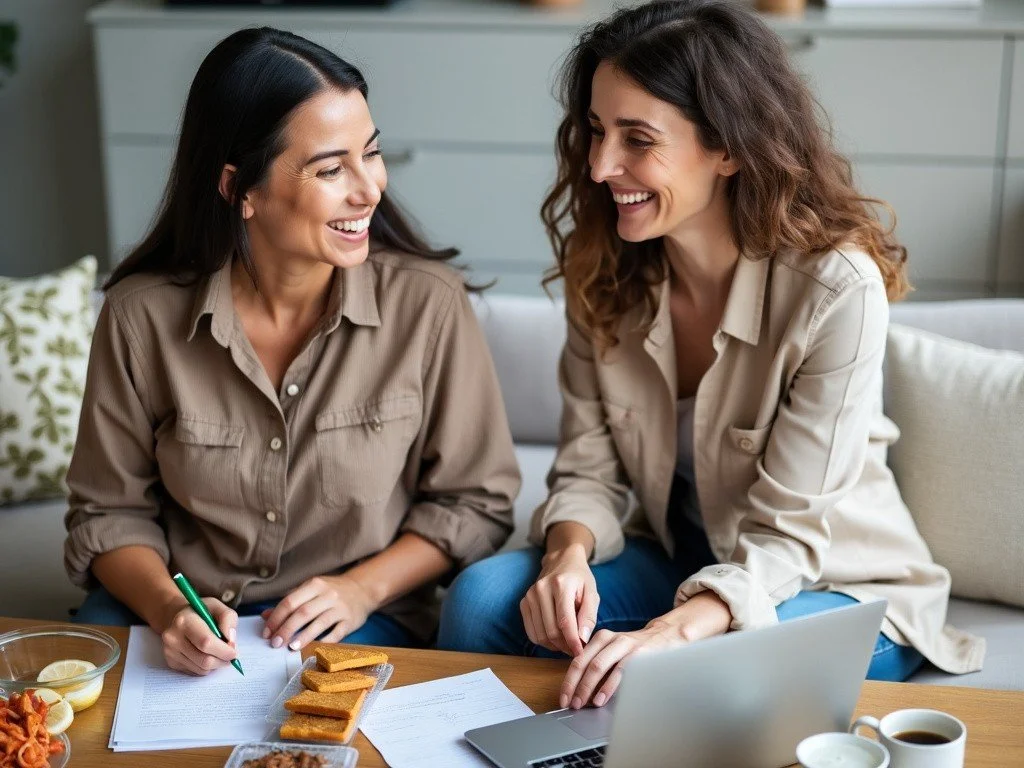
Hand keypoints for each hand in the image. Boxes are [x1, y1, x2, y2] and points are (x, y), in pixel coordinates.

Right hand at [160, 598, 238, 675]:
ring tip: (218, 652)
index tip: (234, 652)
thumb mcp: (217, 606)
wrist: (178, 617)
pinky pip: (196, 672)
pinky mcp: (171, 662)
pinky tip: (206, 654)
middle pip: (205, 660)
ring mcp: (170, 652)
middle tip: (231, 655)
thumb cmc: (201, 612)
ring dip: (216, 664)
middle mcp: (173, 638)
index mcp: (184, 621)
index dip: (224, 650)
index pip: (206, 642)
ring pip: (202, 669)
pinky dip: (206, 667)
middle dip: (223, 660)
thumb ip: (228, 619)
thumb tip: (230, 642)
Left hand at [262, 574, 374, 650]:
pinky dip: (324, 642)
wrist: (363, 589)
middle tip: (275, 644)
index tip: (266, 633)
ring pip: (319, 623)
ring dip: (303, 637)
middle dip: (286, 629)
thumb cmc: (331, 591)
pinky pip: (337, 633)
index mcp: (315, 585)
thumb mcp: (310, 590)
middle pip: (303, 613)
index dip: (276, 618)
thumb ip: (290, 602)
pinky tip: (313, 650)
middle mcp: (328, 595)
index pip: (290, 602)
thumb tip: (265, 616)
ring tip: (291, 648)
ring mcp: (341, 608)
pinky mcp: (350, 621)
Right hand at [521, 544, 598, 655]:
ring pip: (540, 635)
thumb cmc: (579, 578)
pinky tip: (555, 638)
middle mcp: (541, 589)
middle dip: (565, 646)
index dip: (573, 642)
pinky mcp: (524, 602)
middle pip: (551, 631)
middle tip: (576, 649)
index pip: (565, 621)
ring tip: (567, 644)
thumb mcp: (592, 593)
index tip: (581, 653)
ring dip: (555, 646)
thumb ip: (589, 616)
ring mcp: (529, 595)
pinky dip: (543, 641)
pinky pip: (531, 632)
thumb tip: (582, 639)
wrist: (561, 560)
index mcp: (561, 584)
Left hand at [559, 621, 680, 709]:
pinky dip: (608, 687)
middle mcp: (609, 639)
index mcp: (599, 639)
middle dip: (573, 686)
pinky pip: (619, 671)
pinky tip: (602, 698)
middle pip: (583, 663)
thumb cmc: (636, 650)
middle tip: (570, 704)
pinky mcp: (639, 653)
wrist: (666, 636)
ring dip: (587, 687)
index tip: (563, 699)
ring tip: (582, 703)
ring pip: (598, 666)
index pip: (577, 660)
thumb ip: (598, 666)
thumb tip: (580, 693)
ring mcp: (624, 645)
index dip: (568, 681)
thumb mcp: (613, 653)